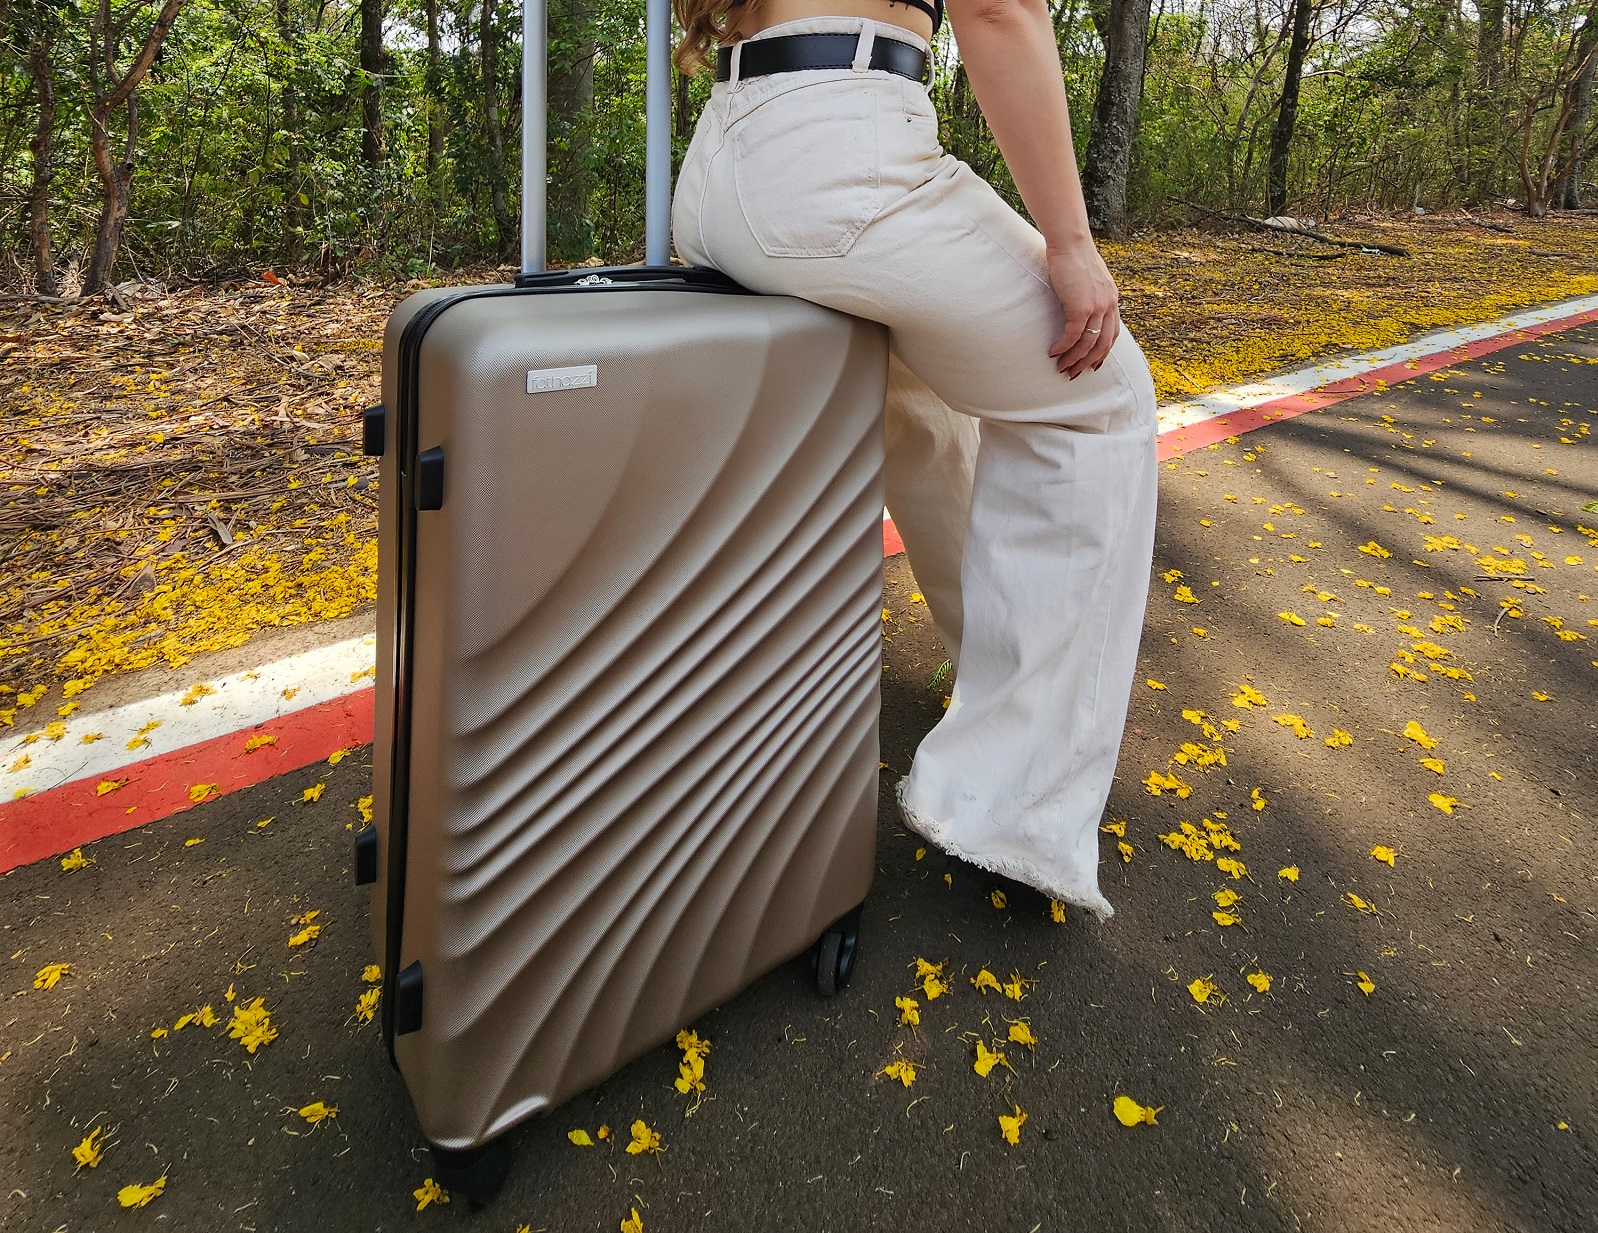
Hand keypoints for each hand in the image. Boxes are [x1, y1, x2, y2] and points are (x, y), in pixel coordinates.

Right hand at [1045, 241, 1119, 378]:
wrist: (1070, 242)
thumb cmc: (1074, 256)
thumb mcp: (1089, 278)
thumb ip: (1089, 294)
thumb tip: (1080, 304)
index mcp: (1112, 299)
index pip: (1113, 334)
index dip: (1103, 353)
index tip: (1093, 365)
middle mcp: (1109, 305)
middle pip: (1102, 344)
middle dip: (1088, 363)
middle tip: (1073, 374)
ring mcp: (1097, 307)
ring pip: (1088, 343)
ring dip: (1074, 359)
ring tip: (1061, 368)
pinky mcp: (1081, 307)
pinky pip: (1073, 335)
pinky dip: (1063, 347)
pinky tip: (1053, 352)